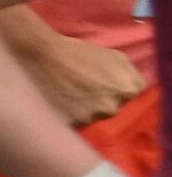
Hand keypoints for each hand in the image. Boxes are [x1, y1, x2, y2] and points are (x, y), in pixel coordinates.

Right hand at [19, 19, 145, 126]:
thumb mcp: (115, 55)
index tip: (103, 82)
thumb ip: (132, 75)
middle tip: (85, 88)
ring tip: (70, 95)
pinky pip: (76, 123)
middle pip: (113, 109)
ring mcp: (91, 117)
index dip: (117, 88)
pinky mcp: (71, 123)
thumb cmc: (78, 52)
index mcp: (128, 89)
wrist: (41, 55)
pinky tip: (60, 103)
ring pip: (93, 118)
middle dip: (102, 100)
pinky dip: (70, 115)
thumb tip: (134, 89)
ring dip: (85, 109)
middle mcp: (113, 107)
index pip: (131, 96)